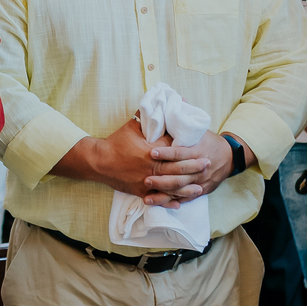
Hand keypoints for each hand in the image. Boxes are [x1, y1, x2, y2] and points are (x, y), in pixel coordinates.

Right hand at [59, 120, 208, 200]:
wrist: (99, 161)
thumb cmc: (116, 142)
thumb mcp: (133, 126)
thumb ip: (148, 116)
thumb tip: (161, 101)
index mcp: (151, 152)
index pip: (175, 153)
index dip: (190, 153)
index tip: (203, 151)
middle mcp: (151, 169)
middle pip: (177, 171)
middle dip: (194, 169)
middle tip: (207, 165)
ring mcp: (146, 182)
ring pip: (170, 188)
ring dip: (186, 188)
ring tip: (200, 187)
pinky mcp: (140, 192)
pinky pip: (158, 198)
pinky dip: (169, 201)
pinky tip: (180, 204)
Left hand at [148, 129, 232, 199]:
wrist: (228, 157)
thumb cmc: (208, 141)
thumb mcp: (198, 131)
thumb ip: (183, 124)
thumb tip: (170, 108)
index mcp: (198, 151)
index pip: (180, 153)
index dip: (166, 153)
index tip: (152, 153)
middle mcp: (200, 168)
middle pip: (179, 175)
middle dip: (161, 178)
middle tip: (145, 179)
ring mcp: (201, 181)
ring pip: (180, 189)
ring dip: (163, 194)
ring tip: (146, 195)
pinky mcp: (201, 190)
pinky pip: (184, 198)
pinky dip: (171, 202)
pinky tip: (158, 203)